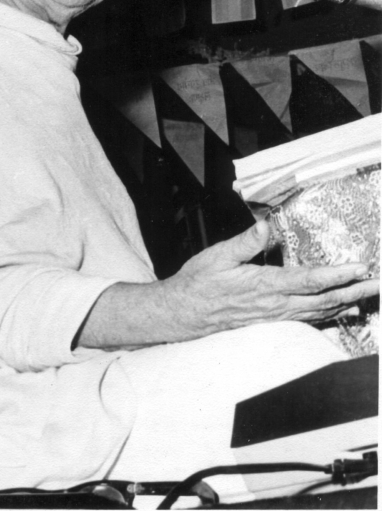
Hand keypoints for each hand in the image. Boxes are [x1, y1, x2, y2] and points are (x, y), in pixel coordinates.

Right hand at [161, 220, 378, 338]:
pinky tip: (341, 312)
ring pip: (319, 313)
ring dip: (347, 304)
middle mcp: (275, 305)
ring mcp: (275, 316)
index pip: (309, 281)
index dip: (337, 274)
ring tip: (368, 296)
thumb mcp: (217, 256)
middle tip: (378, 284)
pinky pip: (307, 320)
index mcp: (264, 285)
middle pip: (324, 301)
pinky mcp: (271, 322)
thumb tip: (265, 225)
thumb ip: (244, 242)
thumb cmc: (199, 283)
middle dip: (355, 292)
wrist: (183, 313)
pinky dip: (329, 315)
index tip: (360, 267)